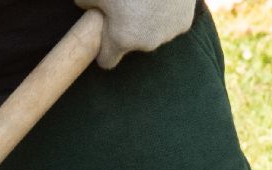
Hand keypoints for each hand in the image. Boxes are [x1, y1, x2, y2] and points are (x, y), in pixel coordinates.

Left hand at [74, 0, 196, 69]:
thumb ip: (85, 4)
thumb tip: (88, 10)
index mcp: (122, 39)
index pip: (107, 61)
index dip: (102, 48)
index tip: (102, 36)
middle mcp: (147, 43)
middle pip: (131, 45)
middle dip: (127, 30)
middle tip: (125, 7)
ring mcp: (169, 33)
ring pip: (152, 35)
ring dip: (147, 23)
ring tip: (144, 1)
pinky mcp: (186, 21)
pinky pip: (170, 24)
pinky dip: (165, 14)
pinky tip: (161, 0)